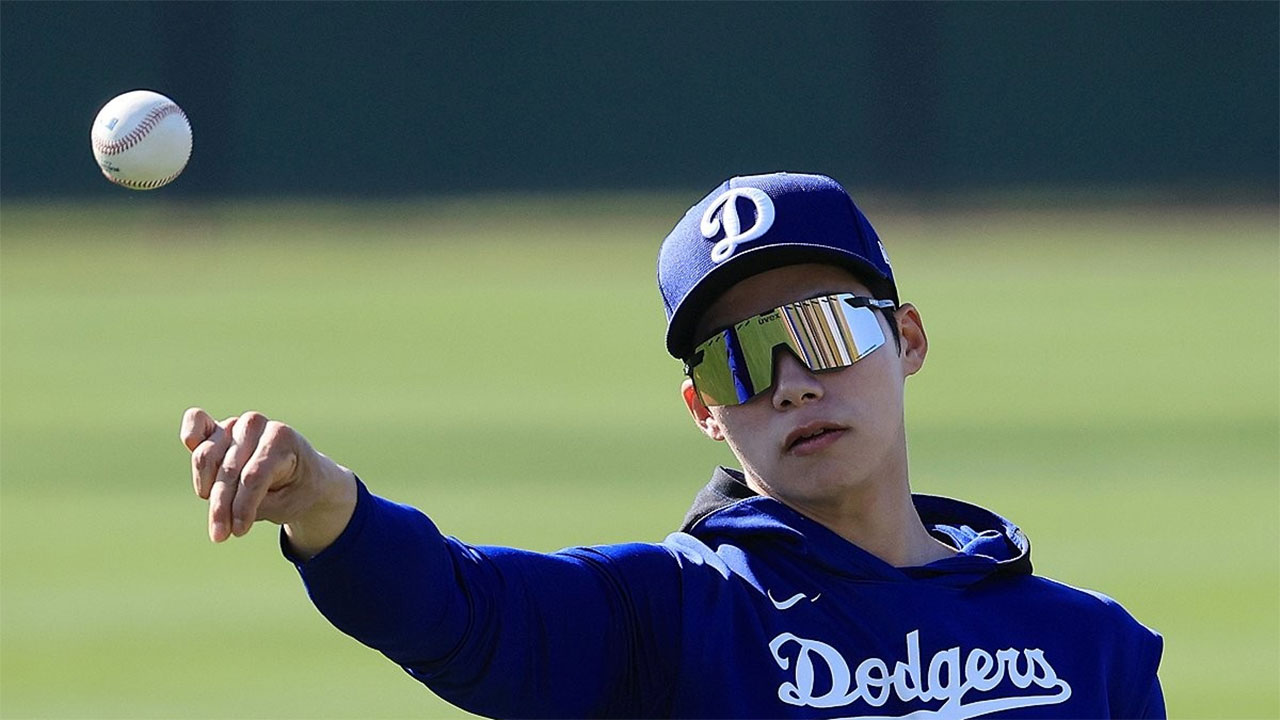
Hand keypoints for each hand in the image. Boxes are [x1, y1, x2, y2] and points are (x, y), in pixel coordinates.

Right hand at [180, 408, 356, 557]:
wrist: (302, 476)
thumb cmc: (294, 491)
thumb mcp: (284, 506)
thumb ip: (253, 503)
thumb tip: (218, 503)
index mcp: (283, 440)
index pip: (253, 476)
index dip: (242, 507)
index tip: (238, 532)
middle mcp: (257, 426)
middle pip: (228, 471)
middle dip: (221, 507)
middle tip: (220, 536)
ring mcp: (235, 424)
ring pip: (206, 457)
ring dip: (207, 489)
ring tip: (218, 513)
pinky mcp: (217, 429)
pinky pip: (196, 422)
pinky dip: (191, 433)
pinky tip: (191, 444)